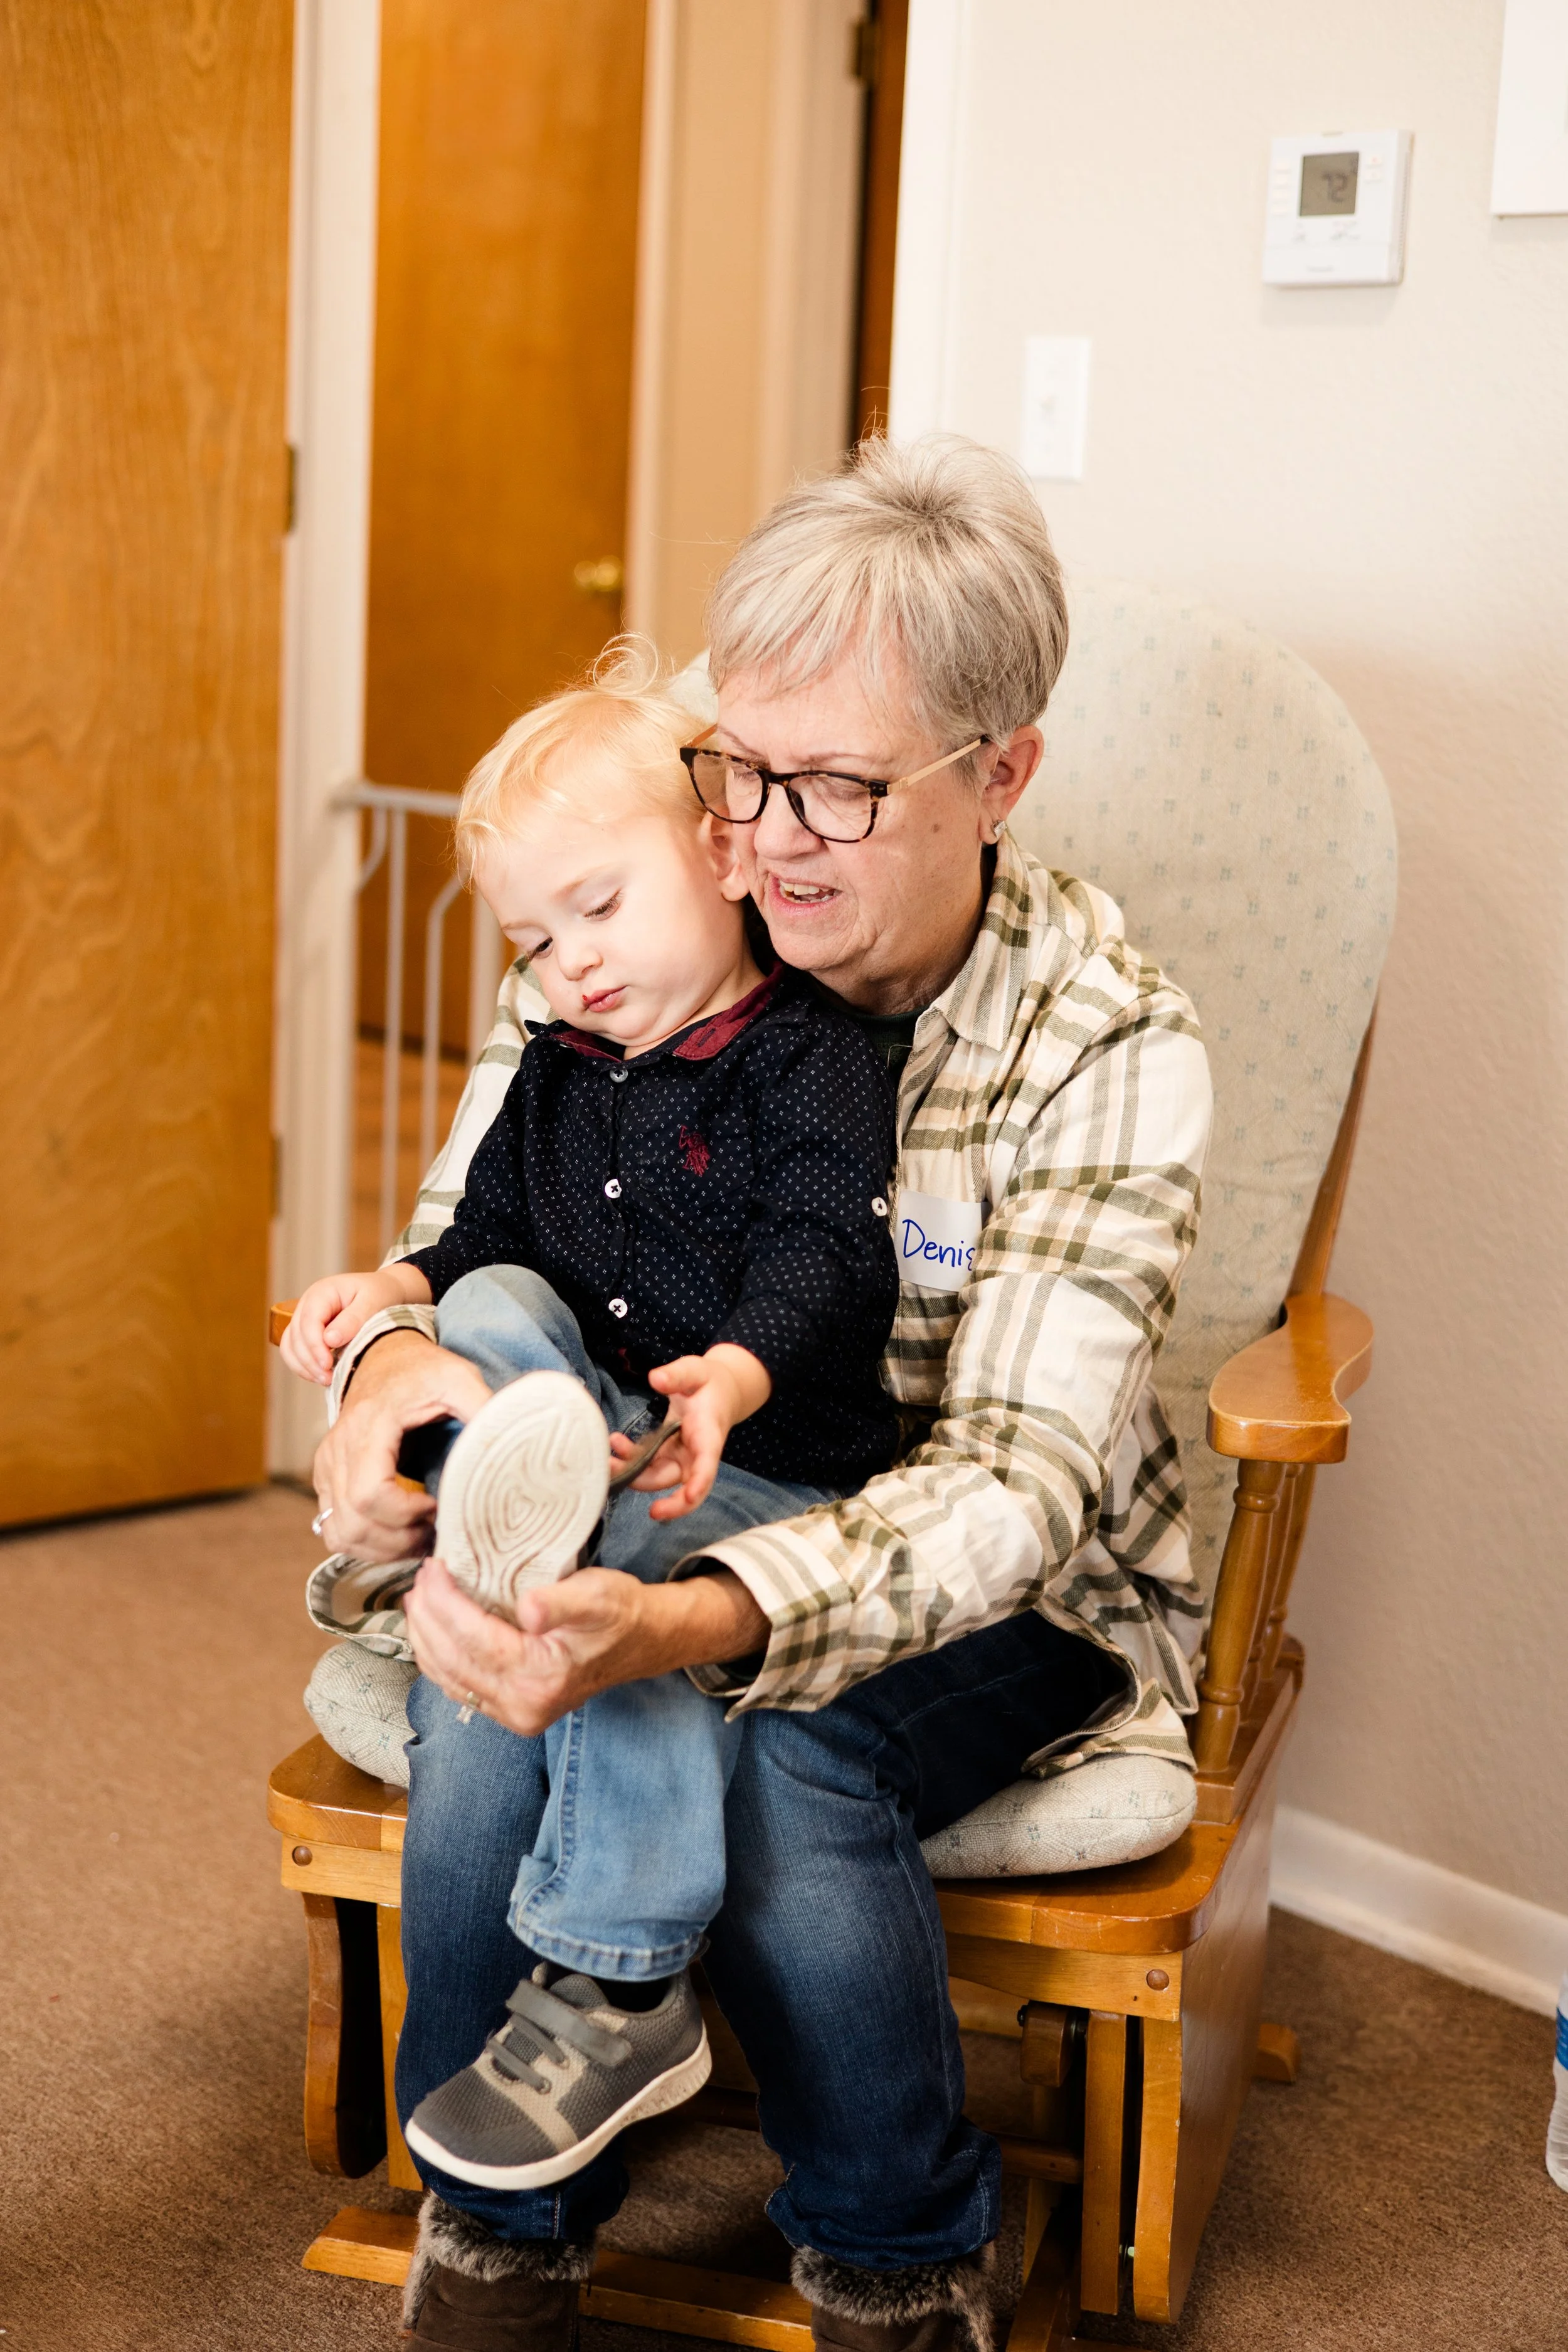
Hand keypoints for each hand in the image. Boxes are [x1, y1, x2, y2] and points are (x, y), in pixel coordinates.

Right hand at [281, 1265, 431, 1383]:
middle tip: (330, 1378)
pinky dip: (303, 1367)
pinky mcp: (307, 1333)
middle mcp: (308, 1304)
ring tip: (326, 1380)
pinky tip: (321, 1376)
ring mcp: (305, 1319)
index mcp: (322, 1292)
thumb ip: (353, 1319)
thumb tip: (329, 1340)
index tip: (328, 1364)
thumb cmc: (380, 1294)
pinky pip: (294, 1352)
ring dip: (304, 1366)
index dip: (315, 1345)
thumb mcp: (373, 1301)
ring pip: (290, 1346)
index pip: (309, 1321)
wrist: (384, 1291)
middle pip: (296, 1336)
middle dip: (310, 1360)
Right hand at [309, 1330, 492, 1562]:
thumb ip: (483, 1407)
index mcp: (368, 1427)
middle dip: (398, 1540)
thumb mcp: (458, 1377)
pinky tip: (398, 1534)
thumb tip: (512, 1441)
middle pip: (353, 1523)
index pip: (369, 1494)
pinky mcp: (326, 1480)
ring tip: (420, 1536)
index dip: (405, 1515)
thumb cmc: (421, 1371)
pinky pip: (335, 1529)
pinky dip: (365, 1544)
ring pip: (339, 1534)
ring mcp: (326, 1468)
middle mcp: (337, 1451)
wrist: (383, 1358)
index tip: (437, 1506)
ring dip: (382, 1548)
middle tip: (434, 1530)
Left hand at [404, 1554, 770, 1736]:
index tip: (432, 1566)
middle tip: (421, 1575)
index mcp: (539, 1679)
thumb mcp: (598, 1596)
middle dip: (427, 1615)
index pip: (472, 1638)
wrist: (643, 1642)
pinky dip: (438, 1653)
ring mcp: (512, 1714)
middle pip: (451, 1659)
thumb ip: (561, 1602)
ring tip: (419, 1595)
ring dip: (425, 1634)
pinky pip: (456, 1683)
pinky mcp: (508, 1710)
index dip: (444, 1601)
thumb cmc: (621, 1613)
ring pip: (446, 1675)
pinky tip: (434, 1625)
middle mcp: (521, 1707)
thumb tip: (528, 1609)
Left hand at [612, 1344, 771, 1520]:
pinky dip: (630, 1460)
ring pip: (658, 1479)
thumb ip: (677, 1375)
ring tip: (608, 1462)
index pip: (706, 1466)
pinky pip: (647, 1465)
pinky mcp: (666, 1454)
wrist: (716, 1390)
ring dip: (633, 1476)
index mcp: (708, 1436)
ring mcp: (680, 1457)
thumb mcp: (696, 1370)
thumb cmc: (708, 1381)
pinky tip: (616, 1443)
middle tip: (627, 1487)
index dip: (699, 1484)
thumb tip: (656, 1379)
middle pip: (683, 1487)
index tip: (689, 1497)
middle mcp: (696, 1454)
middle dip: (658, 1495)